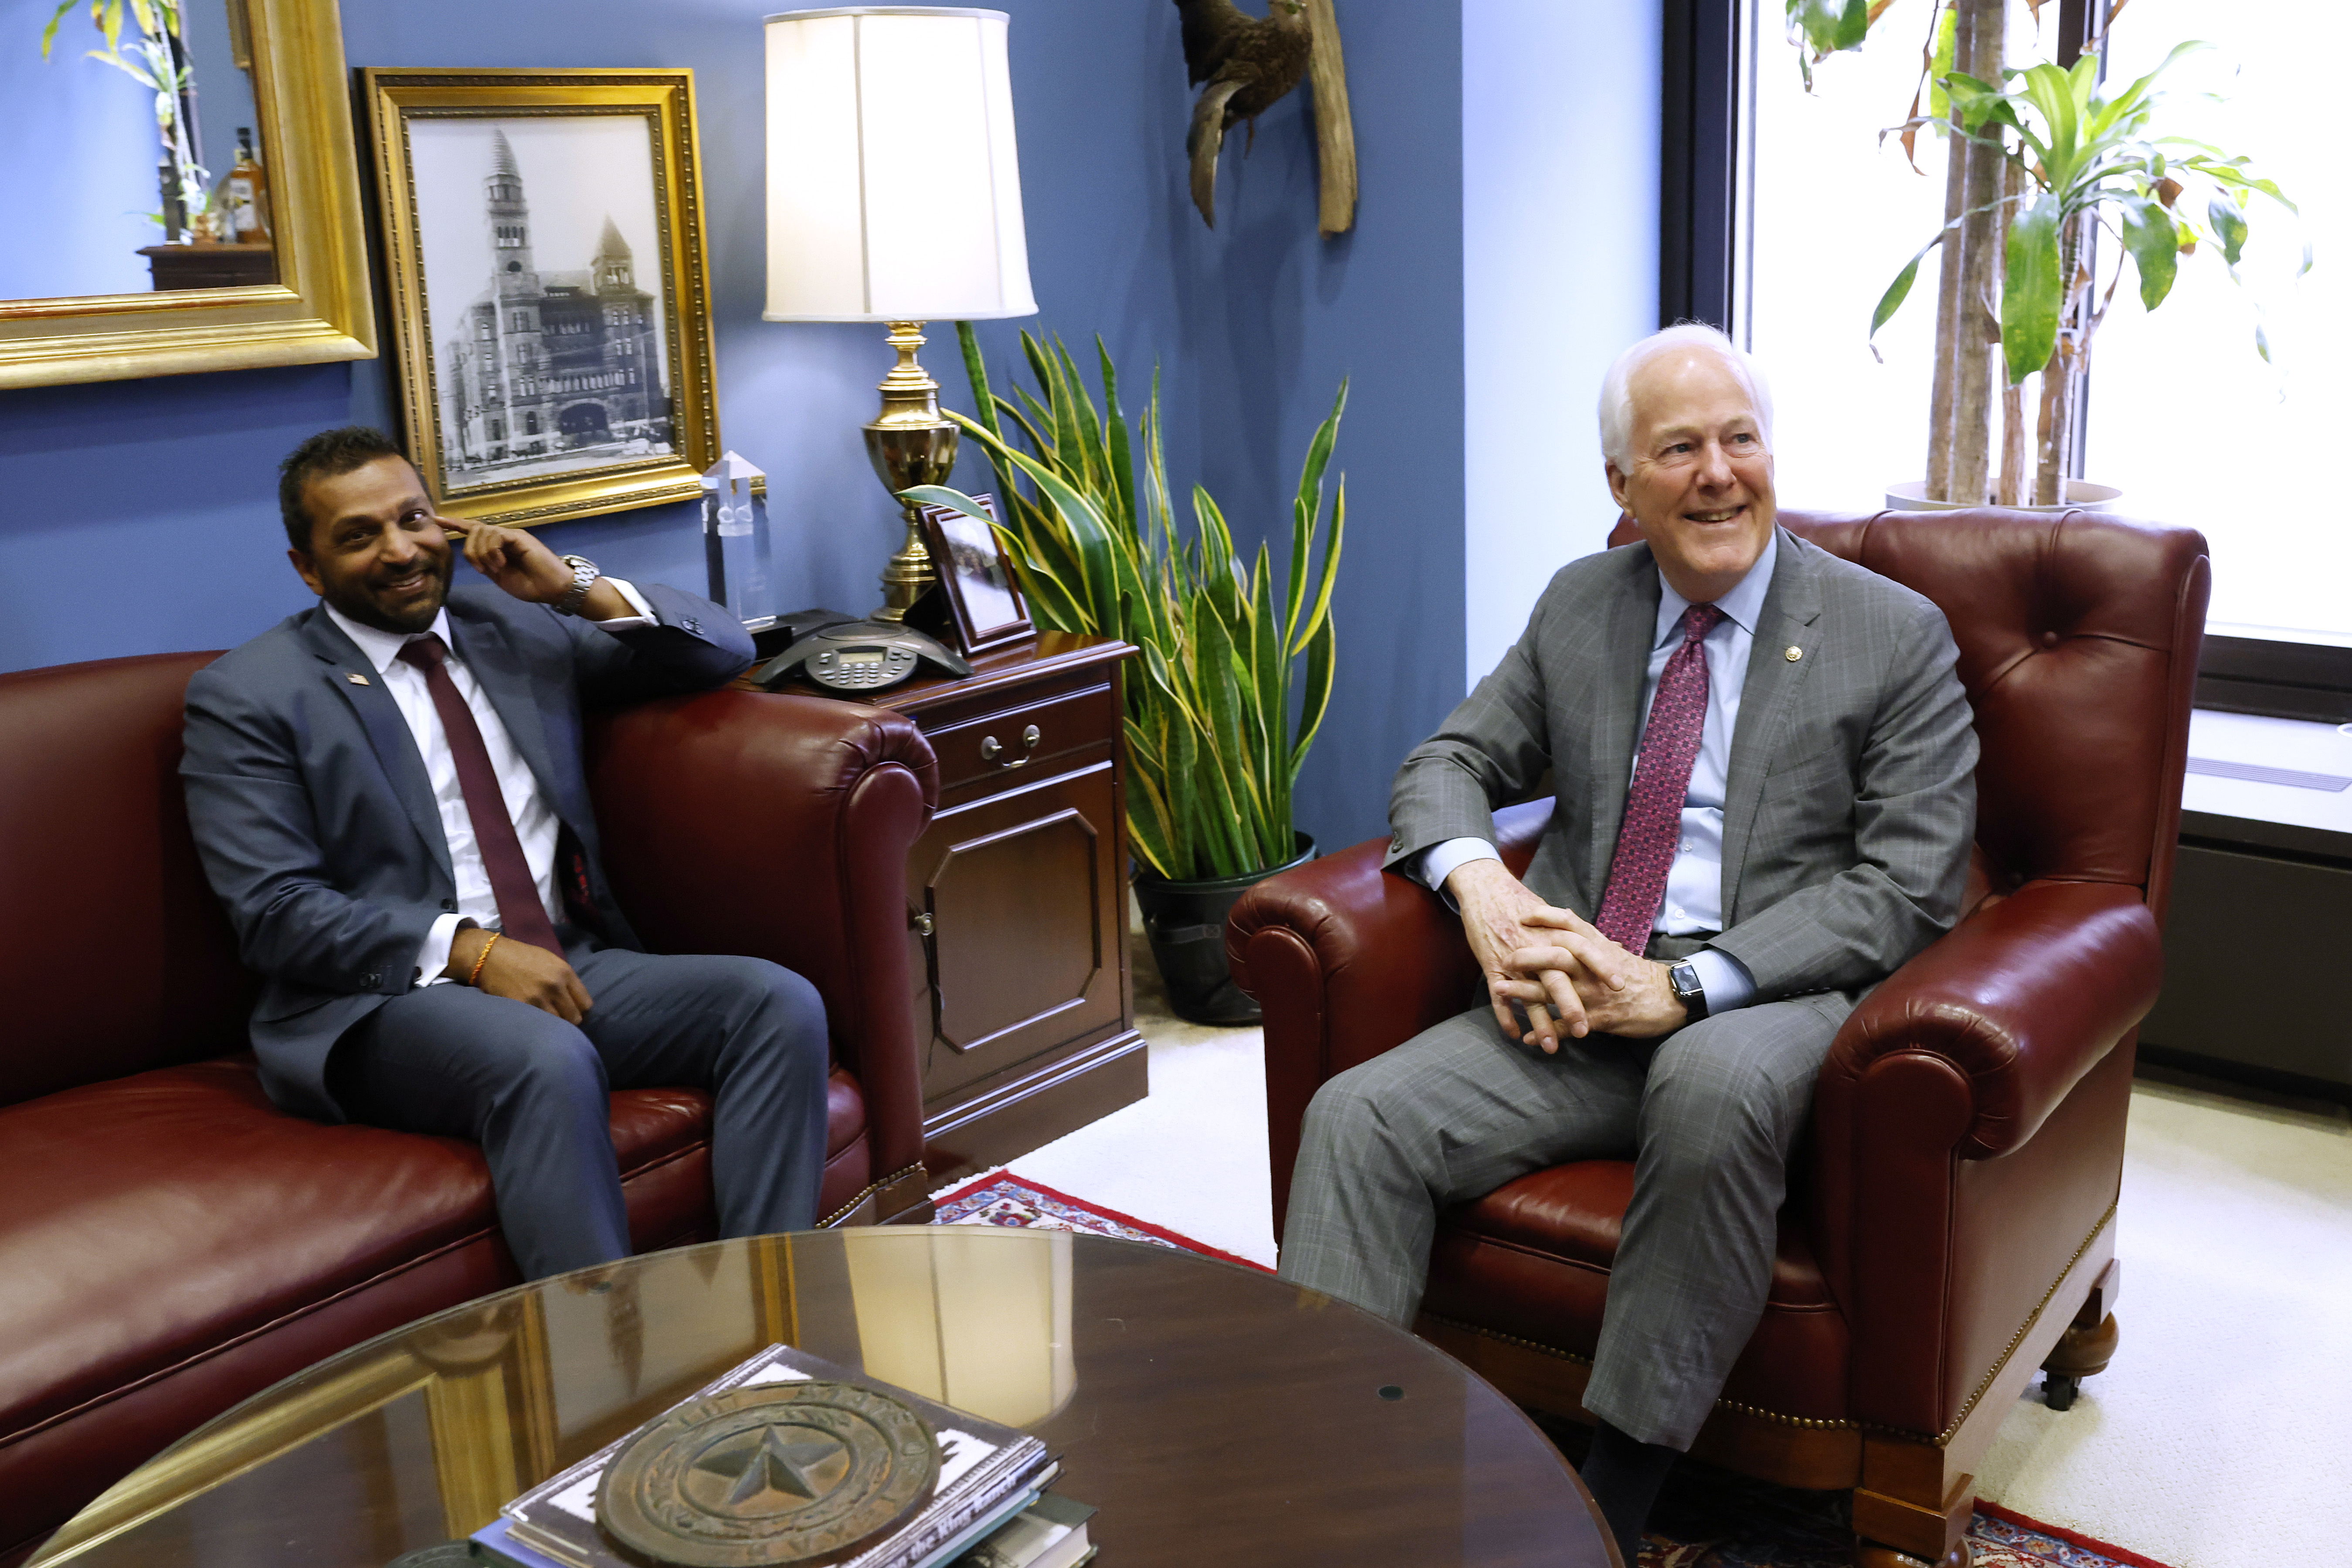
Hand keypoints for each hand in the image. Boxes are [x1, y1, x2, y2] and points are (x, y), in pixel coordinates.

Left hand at [447, 517, 574, 602]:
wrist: (553, 587)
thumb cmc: (530, 585)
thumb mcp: (500, 577)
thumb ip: (486, 565)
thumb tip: (474, 557)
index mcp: (496, 546)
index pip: (473, 530)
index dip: (455, 524)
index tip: (437, 519)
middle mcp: (502, 536)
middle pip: (472, 532)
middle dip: (471, 552)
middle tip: (484, 570)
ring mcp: (510, 535)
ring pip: (481, 533)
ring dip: (482, 555)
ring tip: (496, 568)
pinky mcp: (517, 536)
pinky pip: (495, 536)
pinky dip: (492, 551)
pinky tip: (501, 563)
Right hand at [451, 927, 593, 1023]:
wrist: (490, 956)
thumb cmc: (521, 957)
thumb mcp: (551, 961)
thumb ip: (566, 980)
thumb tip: (576, 1001)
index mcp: (565, 972)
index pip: (586, 1004)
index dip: (582, 1012)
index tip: (575, 1014)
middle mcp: (555, 986)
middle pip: (574, 1018)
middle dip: (569, 1021)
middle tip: (561, 1021)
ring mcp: (537, 998)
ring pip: (557, 1025)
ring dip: (554, 1026)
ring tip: (547, 1023)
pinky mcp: (521, 1007)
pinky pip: (538, 1025)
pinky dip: (537, 1027)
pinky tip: (534, 1023)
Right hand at [1446, 860, 1633, 1051]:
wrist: (1485, 889)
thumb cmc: (1522, 903)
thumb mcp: (1553, 916)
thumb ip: (1582, 936)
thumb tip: (1614, 948)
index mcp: (1554, 932)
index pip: (1582, 948)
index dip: (1601, 966)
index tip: (1620, 986)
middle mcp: (1535, 946)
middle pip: (1556, 978)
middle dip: (1570, 1005)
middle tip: (1585, 1029)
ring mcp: (1512, 957)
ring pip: (1527, 994)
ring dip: (1539, 1022)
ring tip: (1550, 1047)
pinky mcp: (1491, 965)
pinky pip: (1498, 996)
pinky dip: (1505, 1017)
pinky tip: (1515, 1036)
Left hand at [1499, 910, 1685, 1042]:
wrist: (1669, 998)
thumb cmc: (1637, 975)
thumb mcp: (1613, 951)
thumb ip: (1587, 939)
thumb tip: (1565, 919)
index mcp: (1598, 947)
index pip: (1570, 924)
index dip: (1546, 918)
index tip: (1522, 915)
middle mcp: (1593, 968)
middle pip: (1556, 955)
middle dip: (1528, 956)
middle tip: (1504, 956)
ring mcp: (1594, 993)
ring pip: (1555, 990)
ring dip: (1525, 991)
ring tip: (1500, 990)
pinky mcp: (1599, 1018)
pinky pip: (1567, 1026)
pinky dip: (1545, 1030)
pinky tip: (1526, 1036)